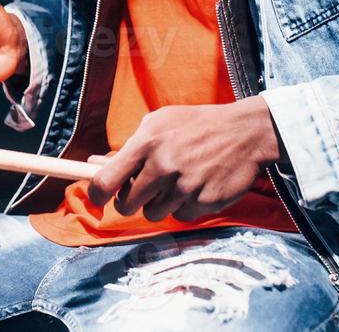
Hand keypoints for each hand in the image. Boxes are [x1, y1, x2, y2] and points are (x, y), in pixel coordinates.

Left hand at [86, 98, 283, 221]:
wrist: (244, 132)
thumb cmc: (195, 125)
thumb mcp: (159, 122)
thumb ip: (130, 146)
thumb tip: (95, 164)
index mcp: (146, 144)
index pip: (106, 181)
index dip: (96, 194)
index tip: (98, 198)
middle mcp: (163, 167)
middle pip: (127, 205)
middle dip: (130, 202)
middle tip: (142, 192)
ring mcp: (184, 187)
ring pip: (154, 214)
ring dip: (160, 204)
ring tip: (175, 183)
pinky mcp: (204, 202)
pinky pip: (181, 216)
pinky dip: (184, 206)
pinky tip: (195, 187)